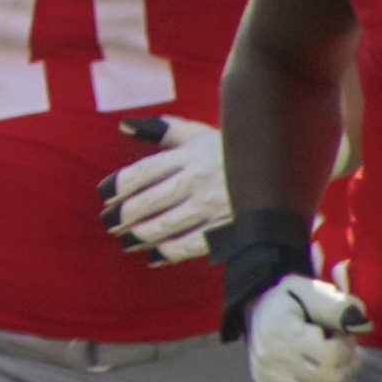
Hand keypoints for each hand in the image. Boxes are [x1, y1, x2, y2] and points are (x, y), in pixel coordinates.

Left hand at [98, 116, 229, 264]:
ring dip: (139, 235)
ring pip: (164, 226)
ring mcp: (212, 207)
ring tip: (124, 239)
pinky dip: (167, 252)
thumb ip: (161, 130)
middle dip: (123, 214)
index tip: (103, 194)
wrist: (278, 170)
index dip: (119, 184)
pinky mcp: (225, 230)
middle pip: (149, 201)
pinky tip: (152, 255)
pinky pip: (189, 246)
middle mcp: (198, 180)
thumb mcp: (199, 134)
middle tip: (108, 221)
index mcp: (190, 155)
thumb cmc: (229, 151)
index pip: (144, 172)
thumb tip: (124, 126)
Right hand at [247, 274, 369, 381]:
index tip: (342, 337)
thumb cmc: (288, 302)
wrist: (258, 314)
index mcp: (282, 331)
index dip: (345, 348)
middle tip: (342, 355)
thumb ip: (335, 305)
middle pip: (325, 380)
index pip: (328, 355)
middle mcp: (272, 361)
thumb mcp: (309, 289)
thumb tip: (362, 325)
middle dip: (343, 368)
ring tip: (333, 372)